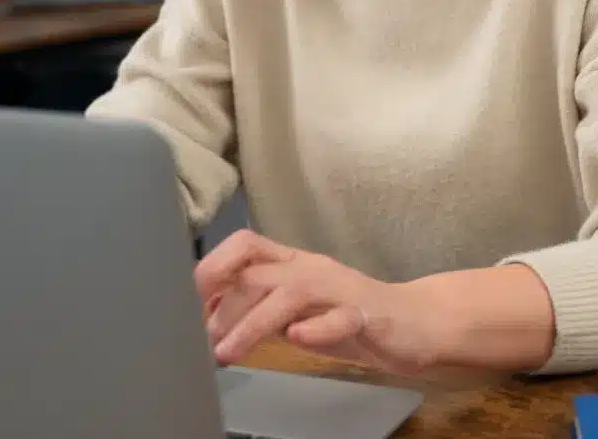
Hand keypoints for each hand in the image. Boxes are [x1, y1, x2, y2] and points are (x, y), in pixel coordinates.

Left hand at [195, 230, 442, 374]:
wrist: (415, 323)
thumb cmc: (347, 315)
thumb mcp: (295, 310)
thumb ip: (255, 308)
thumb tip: (202, 315)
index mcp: (293, 264)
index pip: (245, 247)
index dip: (210, 269)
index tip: (182, 303)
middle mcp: (312, 270)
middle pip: (259, 270)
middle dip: (222, 300)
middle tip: (198, 335)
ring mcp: (341, 291)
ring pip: (291, 294)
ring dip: (252, 322)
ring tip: (227, 351)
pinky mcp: (367, 316)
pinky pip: (342, 317)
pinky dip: (318, 327)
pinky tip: (297, 338)